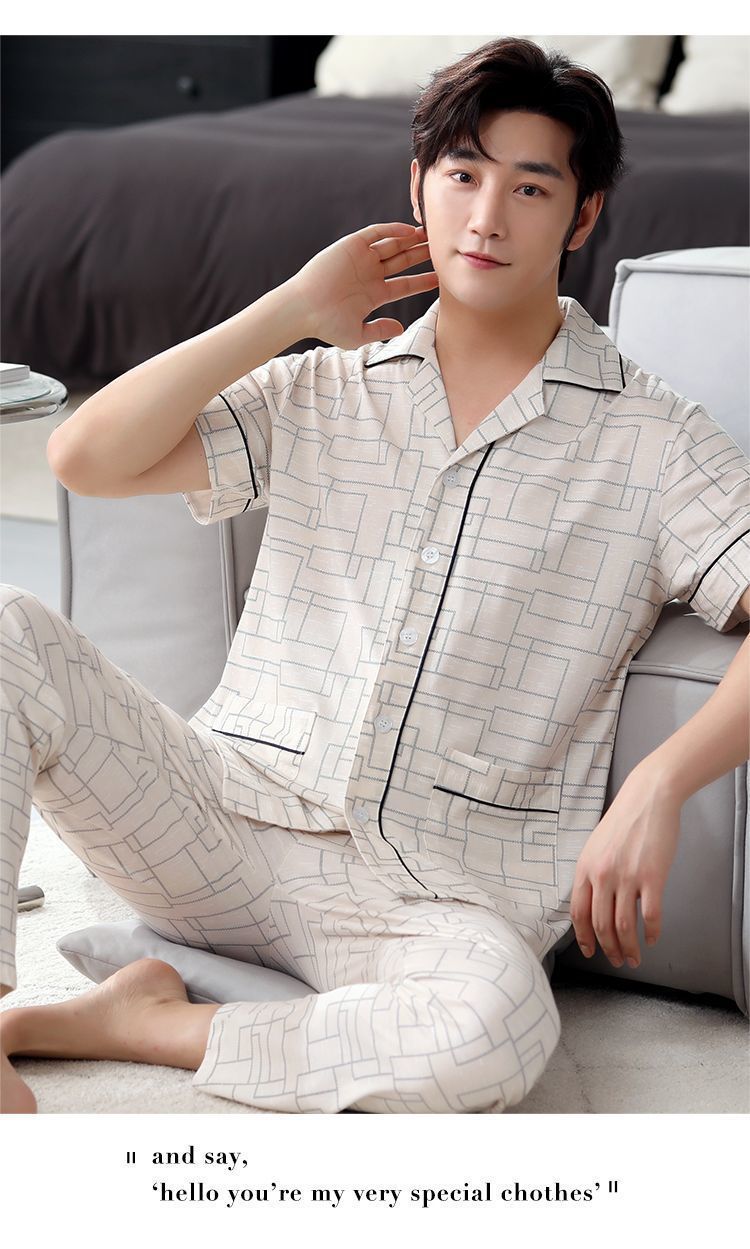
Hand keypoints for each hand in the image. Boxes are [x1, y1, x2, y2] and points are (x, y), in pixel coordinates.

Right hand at [291, 221, 438, 349]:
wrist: (303, 309)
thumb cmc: (326, 325)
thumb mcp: (357, 334)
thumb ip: (380, 331)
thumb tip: (400, 328)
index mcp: (374, 294)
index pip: (405, 285)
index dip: (423, 281)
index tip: (441, 278)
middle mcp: (370, 274)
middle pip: (403, 261)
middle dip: (422, 255)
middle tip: (443, 249)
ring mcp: (361, 259)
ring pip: (393, 245)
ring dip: (411, 240)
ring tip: (432, 235)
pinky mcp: (351, 245)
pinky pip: (376, 233)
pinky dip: (392, 230)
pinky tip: (409, 231)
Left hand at [569, 766, 682, 967]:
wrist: (648, 799)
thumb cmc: (624, 822)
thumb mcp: (596, 847)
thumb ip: (593, 875)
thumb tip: (596, 904)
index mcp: (585, 868)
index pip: (578, 913)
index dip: (584, 937)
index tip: (591, 951)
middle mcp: (602, 875)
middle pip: (600, 925)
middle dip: (608, 949)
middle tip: (618, 960)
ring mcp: (627, 877)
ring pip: (624, 926)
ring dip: (629, 948)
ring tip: (635, 958)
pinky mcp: (652, 877)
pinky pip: (650, 915)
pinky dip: (652, 932)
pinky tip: (653, 938)